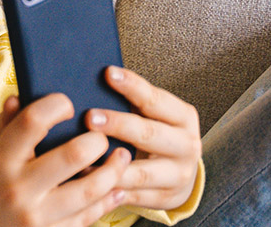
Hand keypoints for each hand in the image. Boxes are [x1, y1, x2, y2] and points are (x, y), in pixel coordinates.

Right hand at [0, 95, 131, 226]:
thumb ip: (2, 123)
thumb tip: (21, 96)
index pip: (33, 121)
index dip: (56, 105)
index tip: (66, 104)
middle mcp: (18, 188)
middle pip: (73, 155)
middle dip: (97, 139)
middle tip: (102, 135)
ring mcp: (36, 216)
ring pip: (90, 190)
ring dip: (114, 171)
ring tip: (121, 157)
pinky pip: (87, 218)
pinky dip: (108, 202)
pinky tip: (116, 189)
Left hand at [87, 66, 200, 210]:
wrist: (180, 174)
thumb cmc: (156, 135)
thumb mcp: (155, 116)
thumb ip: (133, 103)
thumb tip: (92, 83)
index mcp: (183, 117)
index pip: (156, 100)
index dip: (133, 86)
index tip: (108, 73)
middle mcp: (187, 145)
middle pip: (149, 134)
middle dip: (118, 125)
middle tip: (90, 117)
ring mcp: (179, 175)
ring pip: (142, 172)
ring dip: (111, 166)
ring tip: (83, 158)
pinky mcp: (166, 198)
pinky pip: (134, 196)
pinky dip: (110, 190)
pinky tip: (88, 183)